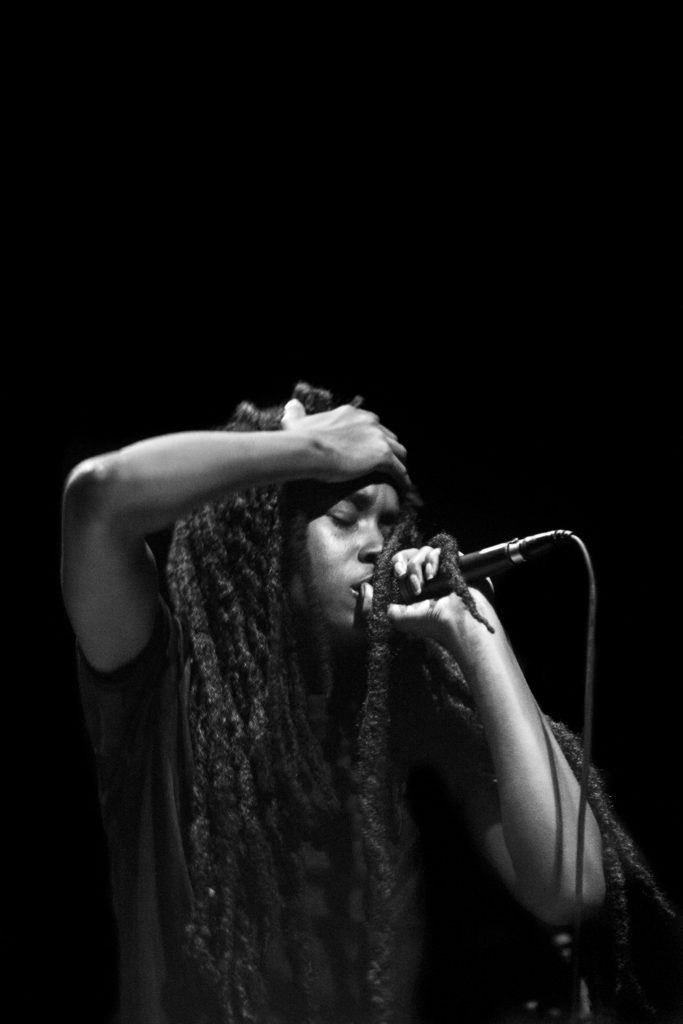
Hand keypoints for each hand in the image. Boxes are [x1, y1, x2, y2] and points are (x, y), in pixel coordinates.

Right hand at [281, 398, 410, 490]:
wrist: (308, 449)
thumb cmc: (299, 438)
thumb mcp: (296, 421)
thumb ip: (296, 412)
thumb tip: (292, 404)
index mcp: (353, 414)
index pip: (372, 425)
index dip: (373, 439)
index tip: (371, 450)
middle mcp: (369, 422)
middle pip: (389, 437)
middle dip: (390, 450)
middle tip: (388, 465)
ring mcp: (378, 438)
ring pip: (399, 452)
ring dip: (400, 463)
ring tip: (399, 477)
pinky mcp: (382, 455)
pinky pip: (399, 469)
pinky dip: (402, 478)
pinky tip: (403, 487)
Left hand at [387, 546, 494, 652]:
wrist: (459, 624)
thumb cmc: (432, 624)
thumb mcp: (398, 619)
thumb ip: (377, 605)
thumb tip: (367, 588)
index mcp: (414, 587)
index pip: (400, 565)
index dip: (396, 565)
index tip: (398, 574)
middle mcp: (427, 577)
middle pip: (410, 555)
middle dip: (405, 564)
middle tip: (404, 576)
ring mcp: (442, 570)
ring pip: (423, 552)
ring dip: (417, 565)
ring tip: (422, 583)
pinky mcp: (454, 563)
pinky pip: (438, 551)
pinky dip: (431, 560)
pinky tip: (431, 575)